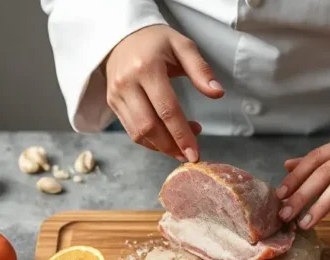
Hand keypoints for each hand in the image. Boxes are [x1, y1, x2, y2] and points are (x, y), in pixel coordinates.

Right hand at [104, 25, 224, 161]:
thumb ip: (201, 70)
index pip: (167, 109)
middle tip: (190, 155)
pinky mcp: (112, 103)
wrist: (121, 36)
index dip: (182, 135)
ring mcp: (116, 95)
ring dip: (162, 147)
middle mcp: (127, 84)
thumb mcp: (182, 46)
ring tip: (181, 148)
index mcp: (147, 68)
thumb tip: (217, 93)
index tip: (196, 152)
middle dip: (171, 146)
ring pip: (138, 133)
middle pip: (149, 126)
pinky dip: (150, 142)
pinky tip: (166, 140)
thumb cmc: (156, 41)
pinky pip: (131, 131)